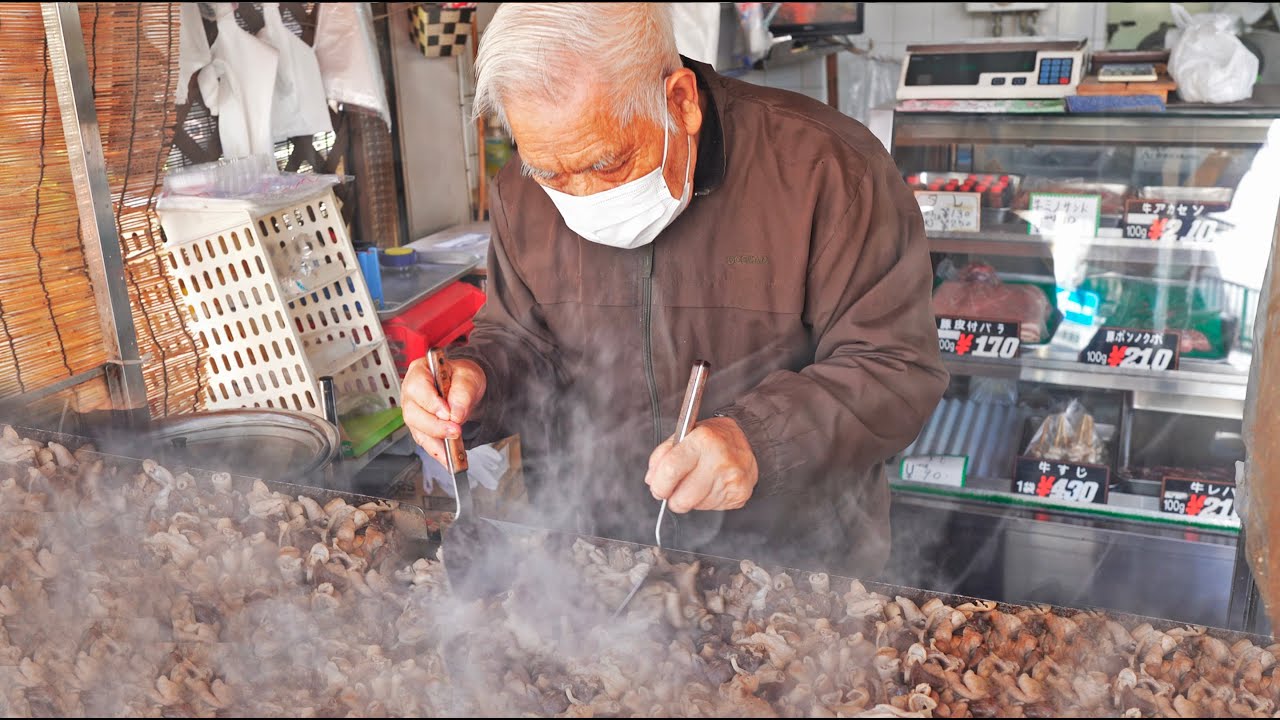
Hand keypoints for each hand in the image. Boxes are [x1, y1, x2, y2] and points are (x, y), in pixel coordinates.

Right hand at [401, 357, 486, 465]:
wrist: (464, 387)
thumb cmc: (461, 377)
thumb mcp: (468, 376)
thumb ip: (462, 392)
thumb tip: (456, 414)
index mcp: (420, 372)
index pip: (418, 387)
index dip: (431, 402)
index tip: (447, 413)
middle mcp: (411, 392)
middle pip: (413, 413)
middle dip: (434, 426)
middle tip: (455, 431)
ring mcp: (413, 411)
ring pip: (417, 430)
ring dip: (436, 443)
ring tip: (452, 452)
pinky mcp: (420, 427)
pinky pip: (425, 442)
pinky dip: (438, 452)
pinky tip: (449, 459)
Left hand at [644, 416, 758, 512]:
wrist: (750, 440)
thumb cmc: (714, 438)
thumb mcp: (685, 434)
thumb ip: (664, 454)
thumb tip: (652, 479)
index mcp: (703, 441)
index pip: (670, 470)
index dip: (659, 485)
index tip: (657, 488)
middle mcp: (719, 460)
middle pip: (682, 498)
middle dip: (672, 498)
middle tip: (673, 490)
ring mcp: (731, 479)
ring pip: (696, 506)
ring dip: (691, 499)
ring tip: (698, 481)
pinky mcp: (739, 494)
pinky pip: (711, 508)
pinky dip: (706, 500)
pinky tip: (711, 485)